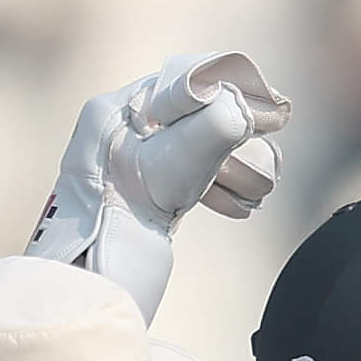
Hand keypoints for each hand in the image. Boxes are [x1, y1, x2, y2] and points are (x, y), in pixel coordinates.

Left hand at [21, 50, 296, 320]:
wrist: (89, 278)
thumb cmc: (120, 223)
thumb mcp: (170, 168)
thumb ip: (209, 128)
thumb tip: (245, 104)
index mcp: (118, 109)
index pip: (186, 82)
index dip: (233, 93)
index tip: (270, 113)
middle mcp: (119, 128)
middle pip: (194, 114)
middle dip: (237, 138)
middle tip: (269, 158)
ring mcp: (126, 160)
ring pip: (194, 147)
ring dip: (231, 167)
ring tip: (257, 192)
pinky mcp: (137, 188)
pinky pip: (184, 173)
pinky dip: (212, 186)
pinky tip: (238, 207)